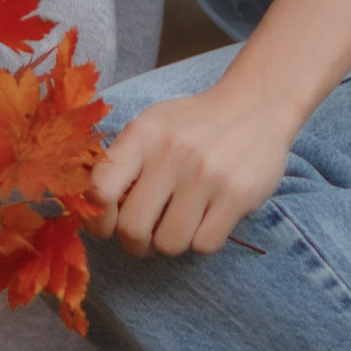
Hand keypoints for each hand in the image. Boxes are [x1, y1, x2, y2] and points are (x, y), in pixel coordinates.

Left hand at [91, 80, 297, 258]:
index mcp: (143, 135)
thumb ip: (123, 160)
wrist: (257, 104)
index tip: (107, 226)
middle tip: (146, 238)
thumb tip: (93, 207)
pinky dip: (202, 240)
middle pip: (133, 229)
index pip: (99, 190)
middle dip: (136, 244)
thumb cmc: (194, 123)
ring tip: (180, 223)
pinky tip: (208, 218)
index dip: (97, 220)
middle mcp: (172, 153)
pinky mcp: (238, 195)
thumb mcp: (152, 125)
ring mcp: (207, 175)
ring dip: (171, 243)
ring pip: (169, 244)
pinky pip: (204, 245)